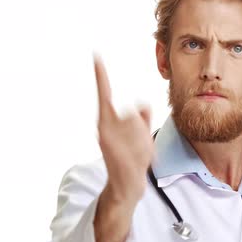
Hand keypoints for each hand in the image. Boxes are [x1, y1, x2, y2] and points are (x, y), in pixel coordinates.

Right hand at [94, 54, 153, 206]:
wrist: (127, 185)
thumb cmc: (134, 159)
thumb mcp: (142, 134)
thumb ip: (143, 117)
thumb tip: (142, 103)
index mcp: (107, 121)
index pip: (104, 93)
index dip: (101, 75)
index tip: (96, 56)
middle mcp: (103, 126)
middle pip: (134, 112)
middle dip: (142, 129)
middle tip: (138, 146)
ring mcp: (107, 137)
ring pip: (139, 125)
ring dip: (144, 141)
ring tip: (138, 155)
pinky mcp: (112, 149)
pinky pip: (136, 138)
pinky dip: (142, 149)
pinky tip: (138, 159)